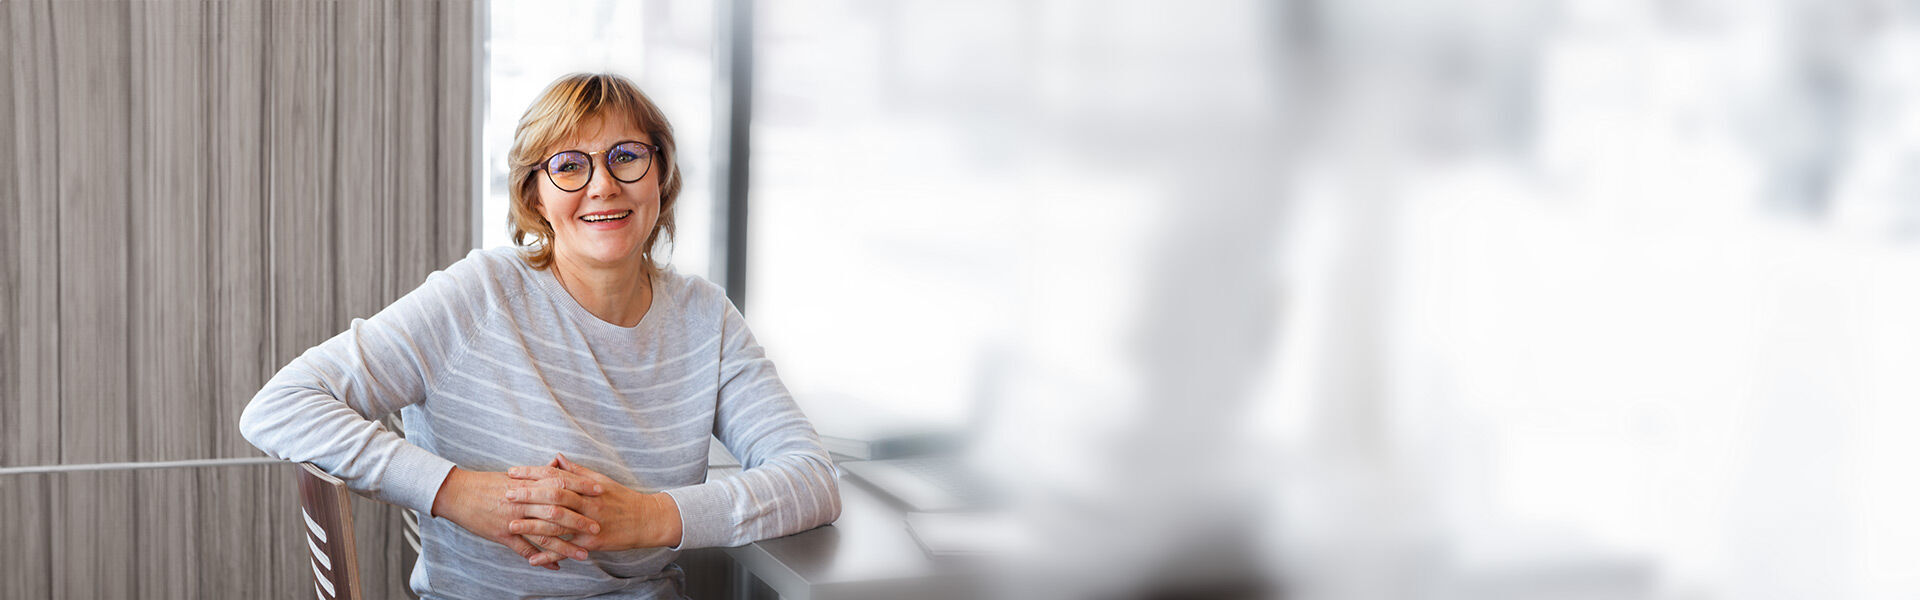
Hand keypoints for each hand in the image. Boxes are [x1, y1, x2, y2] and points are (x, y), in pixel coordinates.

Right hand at [430, 467, 603, 568]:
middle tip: (598, 527)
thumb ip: (538, 472)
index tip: (600, 490)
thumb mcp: (514, 475)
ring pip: (544, 533)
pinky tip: (556, 566)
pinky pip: (525, 549)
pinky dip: (542, 559)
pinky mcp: (502, 535)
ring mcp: (512, 519)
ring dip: (565, 545)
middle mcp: (522, 501)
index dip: (581, 486)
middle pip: (556, 510)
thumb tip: (558, 463)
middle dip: (578, 520)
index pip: (560, 483)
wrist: (457, 493)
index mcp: (527, 483)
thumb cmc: (487, 483)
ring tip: (584, 554)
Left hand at [506, 454, 683, 551]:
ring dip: (533, 526)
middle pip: (555, 496)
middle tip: (507, 494)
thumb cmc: (621, 498)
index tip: (513, 472)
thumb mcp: (601, 480)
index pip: (556, 476)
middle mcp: (588, 503)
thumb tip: (556, 458)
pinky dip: (549, 554)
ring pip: (558, 523)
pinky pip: (568, 549)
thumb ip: (576, 471)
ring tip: (511, 525)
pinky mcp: (593, 542)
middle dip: (529, 495)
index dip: (533, 473)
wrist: (646, 520)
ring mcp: (590, 523)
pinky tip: (532, 558)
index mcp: (588, 486)